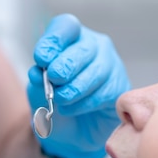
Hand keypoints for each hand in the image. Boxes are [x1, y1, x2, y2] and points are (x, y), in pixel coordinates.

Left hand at [27, 14, 130, 157]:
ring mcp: (110, 64)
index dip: (54, 40)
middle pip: (84, 47)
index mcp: (70, 38)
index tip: (41, 58)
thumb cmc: (54, 100)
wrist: (68, 131)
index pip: (66, 26)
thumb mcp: (38, 88)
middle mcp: (93, 46)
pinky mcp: (119, 87)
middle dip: (66, 64)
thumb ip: (38, 78)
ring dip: (73, 88)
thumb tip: (38, 72)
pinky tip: (70, 108)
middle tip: (54, 78)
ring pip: (96, 71)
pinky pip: (103, 93)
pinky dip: (83, 103)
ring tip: (59, 99)